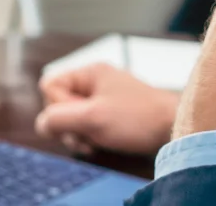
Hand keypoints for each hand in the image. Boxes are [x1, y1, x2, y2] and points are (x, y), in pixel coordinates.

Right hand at [36, 63, 178, 156]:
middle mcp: (95, 80)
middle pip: (59, 103)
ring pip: (73, 117)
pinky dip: (90, 136)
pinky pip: (87, 123)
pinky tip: (101, 143)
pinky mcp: (111, 112)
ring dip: (79, 134)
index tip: (80, 117)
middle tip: (87, 136)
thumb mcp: (92, 118)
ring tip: (96, 141)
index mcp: (90, 72)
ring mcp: (103, 96)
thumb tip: (42, 123)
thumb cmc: (137, 118)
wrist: (173, 127)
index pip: (50, 86)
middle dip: (69, 125)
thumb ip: (59, 118)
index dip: (58, 106)